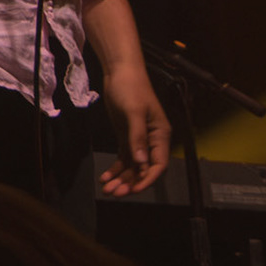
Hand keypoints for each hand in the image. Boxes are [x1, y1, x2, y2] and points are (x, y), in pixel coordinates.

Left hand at [97, 60, 171, 196]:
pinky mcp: (126, 136)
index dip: (147, 179)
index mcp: (160, 135)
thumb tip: (141, 162)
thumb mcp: (133, 112)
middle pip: (143, 169)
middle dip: (130, 182)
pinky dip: (116, 169)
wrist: (120, 72)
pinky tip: (105, 177)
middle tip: (114, 193)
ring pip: (132, 166)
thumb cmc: (131, 88)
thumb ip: (137, 137)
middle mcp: (152, 141)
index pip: (158, 164)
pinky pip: (124, 158)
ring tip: (107, 189)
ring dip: (121, 178)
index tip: (134, 189)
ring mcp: (138, 140)